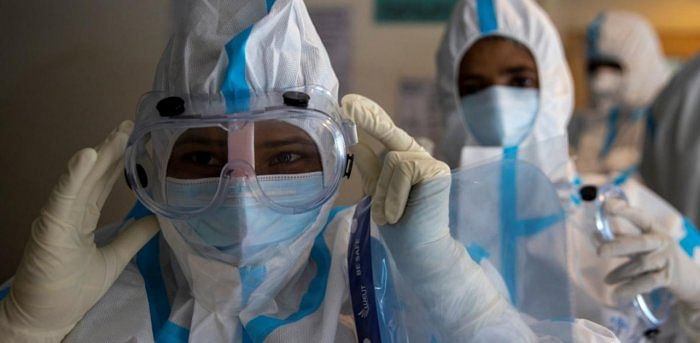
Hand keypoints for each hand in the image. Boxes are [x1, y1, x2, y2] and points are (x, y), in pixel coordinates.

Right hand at [0, 121, 159, 341]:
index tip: (135, 140)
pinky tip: (88, 155)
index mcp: (81, 218)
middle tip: (129, 124)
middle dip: (111, 150)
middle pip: (93, 176)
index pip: (102, 184)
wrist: (46, 319)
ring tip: (117, 133)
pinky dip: (75, 176)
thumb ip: (133, 237)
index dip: (118, 162)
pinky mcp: (48, 229)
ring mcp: (56, 219)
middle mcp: (68, 213)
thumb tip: (156, 220)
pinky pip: (63, 198)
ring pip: (80, 180)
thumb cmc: (71, 290)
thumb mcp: (114, 259)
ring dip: (98, 155)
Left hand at [341, 94, 449, 225]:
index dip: (370, 116)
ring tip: (388, 216)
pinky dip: (395, 194)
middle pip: (390, 135)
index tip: (349, 103)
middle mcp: (418, 157)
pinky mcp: (437, 170)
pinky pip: (404, 170)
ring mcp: (429, 162)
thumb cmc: (399, 226)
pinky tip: (398, 214)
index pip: (386, 134)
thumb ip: (371, 170)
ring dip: (384, 192)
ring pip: (393, 160)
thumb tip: (357, 145)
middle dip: (370, 119)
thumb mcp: (377, 194)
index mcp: (403, 161)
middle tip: (348, 104)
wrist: (417, 250)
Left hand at [599, 199, 699, 304]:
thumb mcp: (643, 245)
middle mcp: (662, 242)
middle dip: (618, 246)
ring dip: (621, 272)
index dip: (625, 211)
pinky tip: (617, 293)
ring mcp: (666, 260)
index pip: (640, 218)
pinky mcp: (668, 278)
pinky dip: (630, 288)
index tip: (608, 206)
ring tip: (607, 280)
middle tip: (600, 252)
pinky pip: (647, 282)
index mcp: (654, 230)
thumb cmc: (658, 257)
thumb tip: (594, 236)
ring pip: (641, 264)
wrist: (690, 279)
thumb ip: (622, 240)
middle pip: (640, 243)